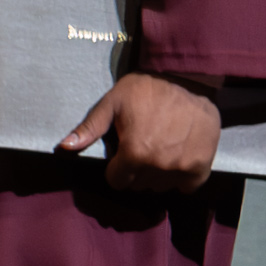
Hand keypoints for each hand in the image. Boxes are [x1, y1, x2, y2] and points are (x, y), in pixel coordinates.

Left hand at [57, 70, 219, 195]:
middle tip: (141, 149)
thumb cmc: (147, 89)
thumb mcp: (112, 103)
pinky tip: (176, 159)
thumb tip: (64, 147)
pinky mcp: (202, 166)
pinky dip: (180, 178)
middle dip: (135, 171)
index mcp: (134, 153)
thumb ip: (89, 128)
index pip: (117, 181)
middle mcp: (158, 166)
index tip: (121, 155)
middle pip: (139, 184)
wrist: (189, 80)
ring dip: (157, 175)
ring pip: (161, 186)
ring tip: (158, 152)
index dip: (116, 168)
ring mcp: (182, 168)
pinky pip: (186, 186)